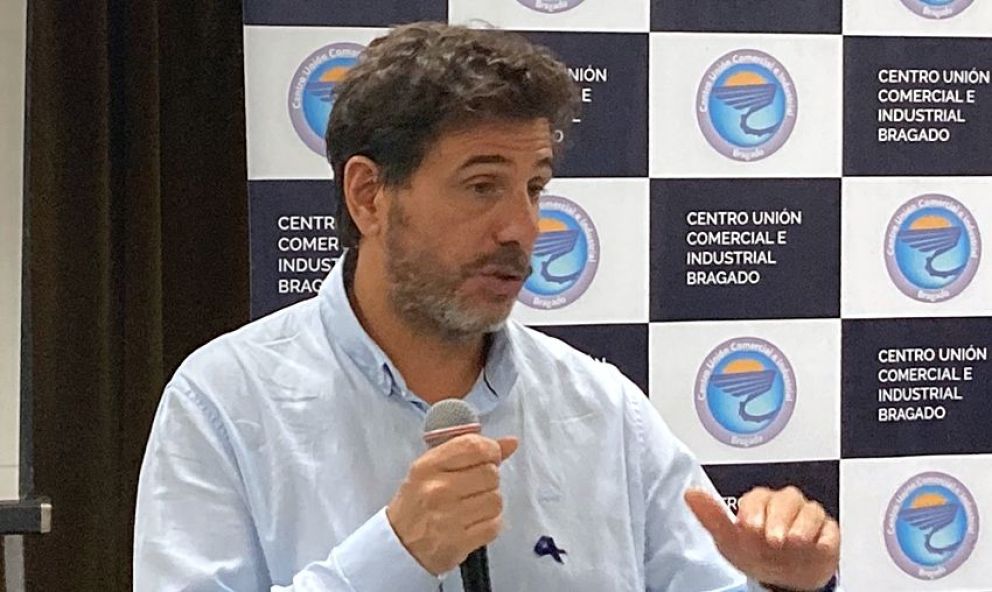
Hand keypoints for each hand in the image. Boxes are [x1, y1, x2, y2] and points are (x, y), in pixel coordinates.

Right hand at [386, 434, 518, 574]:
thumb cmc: (417, 503)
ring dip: (490, 502)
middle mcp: (437, 490)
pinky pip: (494, 525)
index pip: (473, 446)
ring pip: (496, 500)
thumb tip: (510, 442)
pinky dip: (490, 523)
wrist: (400, 545)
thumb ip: (469, 452)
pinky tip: (475, 522)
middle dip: (489, 479)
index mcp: (428, 466)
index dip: (491, 449)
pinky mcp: (459, 542)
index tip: (491, 456)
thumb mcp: (432, 469)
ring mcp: (448, 518)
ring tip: (473, 506)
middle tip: (476, 486)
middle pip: (490, 473)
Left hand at [685, 486, 838, 590]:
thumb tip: (690, 493)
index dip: (753, 511)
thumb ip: (711, 516)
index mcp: (759, 502)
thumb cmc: (755, 553)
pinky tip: (814, 546)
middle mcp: (783, 505)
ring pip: (810, 511)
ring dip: (802, 526)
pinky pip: (829, 530)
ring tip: (793, 542)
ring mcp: (807, 517)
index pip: (757, 497)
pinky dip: (823, 538)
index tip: (748, 527)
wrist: (783, 579)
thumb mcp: (728, 540)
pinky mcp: (827, 533)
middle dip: (778, 519)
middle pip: (786, 500)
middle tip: (772, 538)